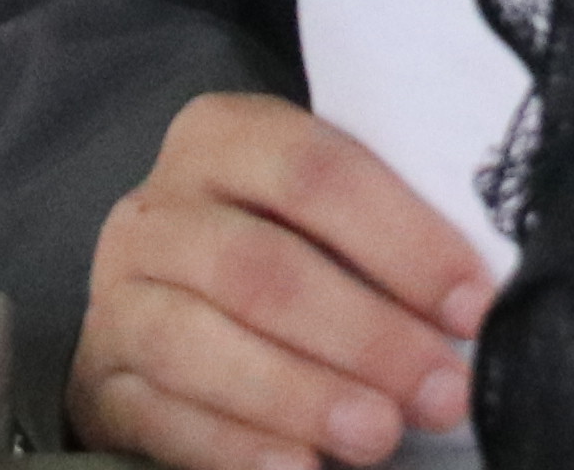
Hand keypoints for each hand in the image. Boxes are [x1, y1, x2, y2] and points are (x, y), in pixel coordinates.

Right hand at [72, 89, 493, 469]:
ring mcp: (117, 298)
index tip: (472, 305)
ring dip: (303, 396)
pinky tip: (301, 468)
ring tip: (379, 435)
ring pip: (201, 345)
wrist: (172, 307)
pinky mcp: (97, 384)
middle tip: (441, 392)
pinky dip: (235, 447)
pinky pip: (160, 418)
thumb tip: (476, 300)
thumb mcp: (324, 218)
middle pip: (261, 266)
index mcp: (222, 137)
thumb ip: (384, 236)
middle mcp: (157, 210)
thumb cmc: (284, 251)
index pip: (316, 171)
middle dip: (364, 335)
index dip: (403, 240)